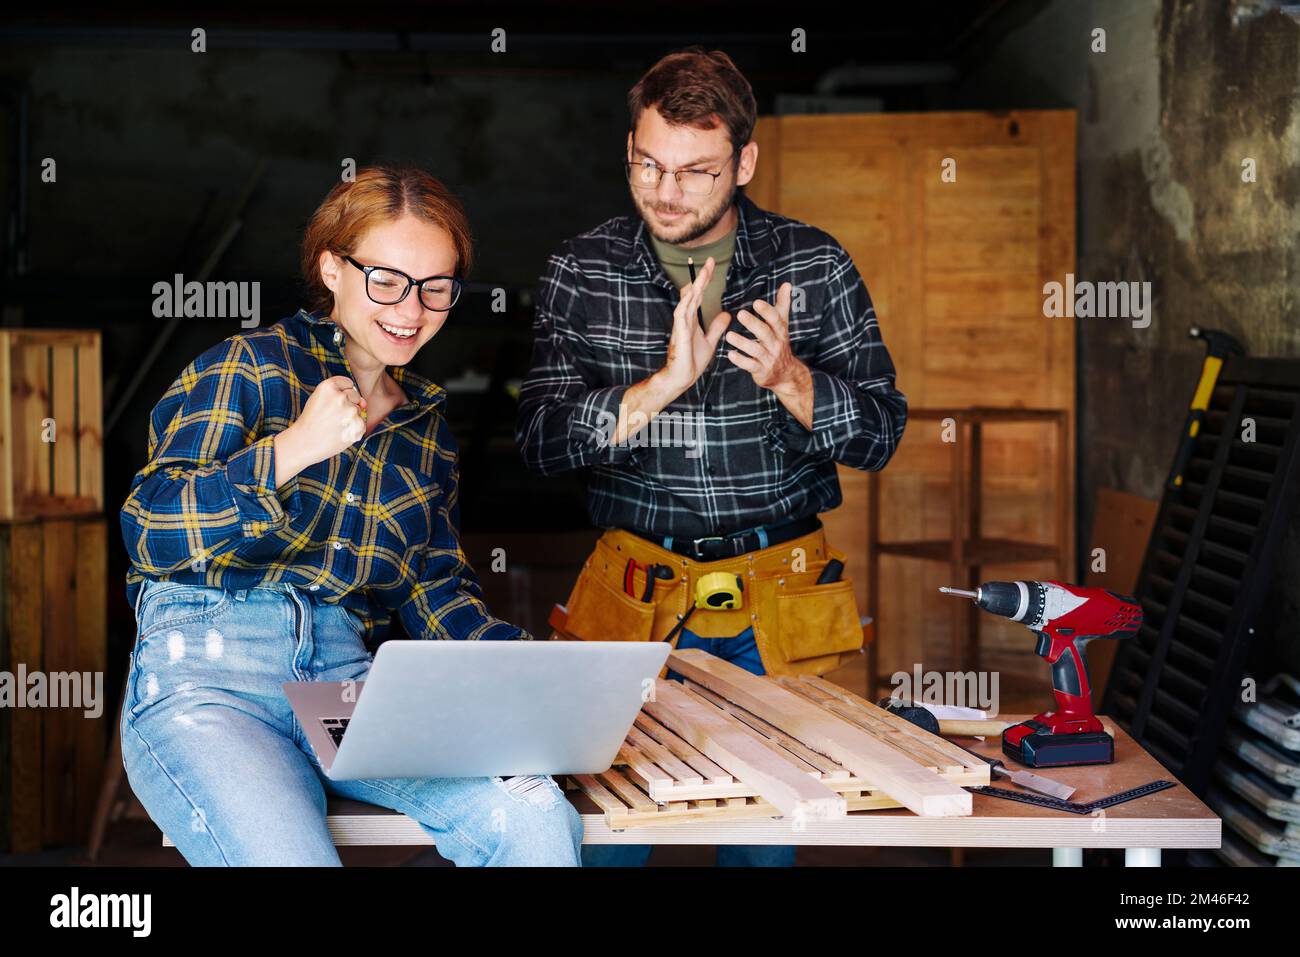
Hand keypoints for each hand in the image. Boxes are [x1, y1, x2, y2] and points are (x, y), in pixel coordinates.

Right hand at [273, 376, 365, 485]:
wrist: (305, 443)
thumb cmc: (312, 420)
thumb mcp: (320, 399)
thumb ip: (341, 394)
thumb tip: (364, 404)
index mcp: (328, 386)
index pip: (347, 383)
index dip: (340, 393)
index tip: (331, 403)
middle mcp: (340, 396)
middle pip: (354, 395)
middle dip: (346, 405)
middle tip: (330, 416)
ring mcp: (350, 411)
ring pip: (358, 410)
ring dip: (349, 417)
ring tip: (334, 425)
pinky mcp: (358, 425)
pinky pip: (361, 423)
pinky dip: (353, 428)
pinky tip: (340, 433)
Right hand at [659, 256, 730, 397]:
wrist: (681, 378)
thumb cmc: (692, 361)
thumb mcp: (710, 341)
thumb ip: (716, 327)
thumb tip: (726, 313)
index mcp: (692, 319)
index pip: (698, 294)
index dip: (704, 280)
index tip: (712, 265)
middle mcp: (685, 319)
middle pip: (693, 292)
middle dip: (701, 277)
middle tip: (710, 261)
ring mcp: (681, 325)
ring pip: (687, 300)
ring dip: (695, 286)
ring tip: (704, 273)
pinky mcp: (679, 334)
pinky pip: (681, 315)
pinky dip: (685, 303)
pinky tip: (691, 294)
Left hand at [724, 282, 807, 392]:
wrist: (785, 374)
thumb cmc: (779, 343)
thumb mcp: (783, 324)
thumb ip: (783, 304)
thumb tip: (787, 284)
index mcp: (780, 331)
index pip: (776, 319)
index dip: (767, 311)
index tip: (757, 302)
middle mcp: (775, 344)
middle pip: (765, 333)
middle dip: (753, 324)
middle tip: (740, 314)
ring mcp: (768, 358)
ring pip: (756, 349)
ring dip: (742, 342)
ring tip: (729, 335)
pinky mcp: (761, 370)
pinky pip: (750, 365)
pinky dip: (740, 360)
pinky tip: (730, 354)